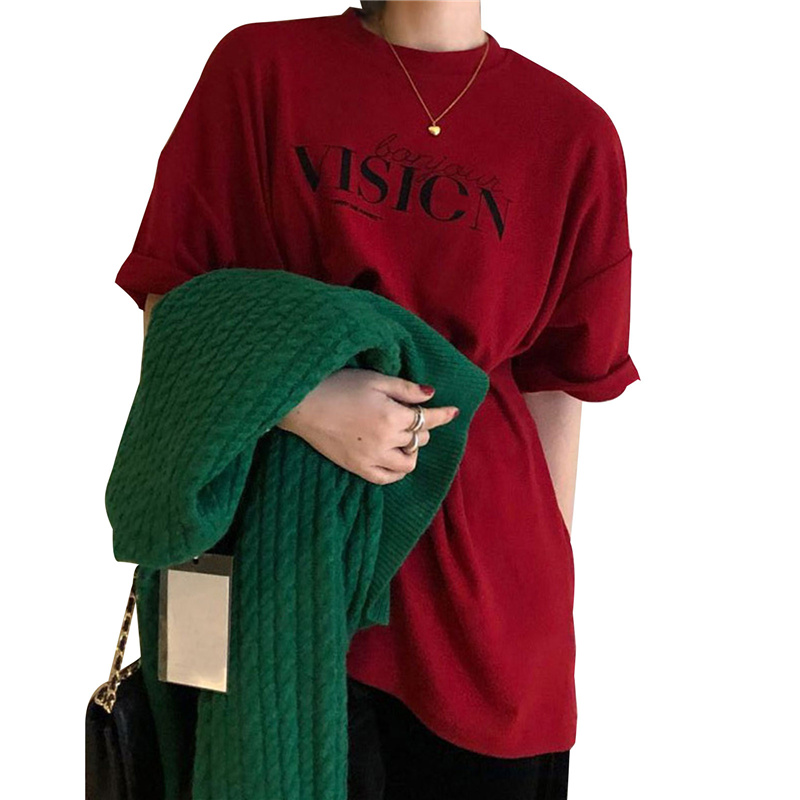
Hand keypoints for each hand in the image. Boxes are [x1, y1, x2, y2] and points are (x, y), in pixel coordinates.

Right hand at [276, 367, 459, 484]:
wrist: (302, 404)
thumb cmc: (338, 385)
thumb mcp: (374, 379)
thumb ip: (405, 389)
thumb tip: (431, 395)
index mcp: (392, 416)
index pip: (427, 419)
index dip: (443, 414)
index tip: (454, 411)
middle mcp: (386, 441)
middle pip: (419, 439)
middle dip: (421, 427)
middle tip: (410, 415)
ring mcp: (371, 458)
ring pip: (407, 464)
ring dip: (411, 451)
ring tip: (402, 438)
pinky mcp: (357, 468)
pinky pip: (386, 478)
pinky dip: (396, 471)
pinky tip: (394, 459)